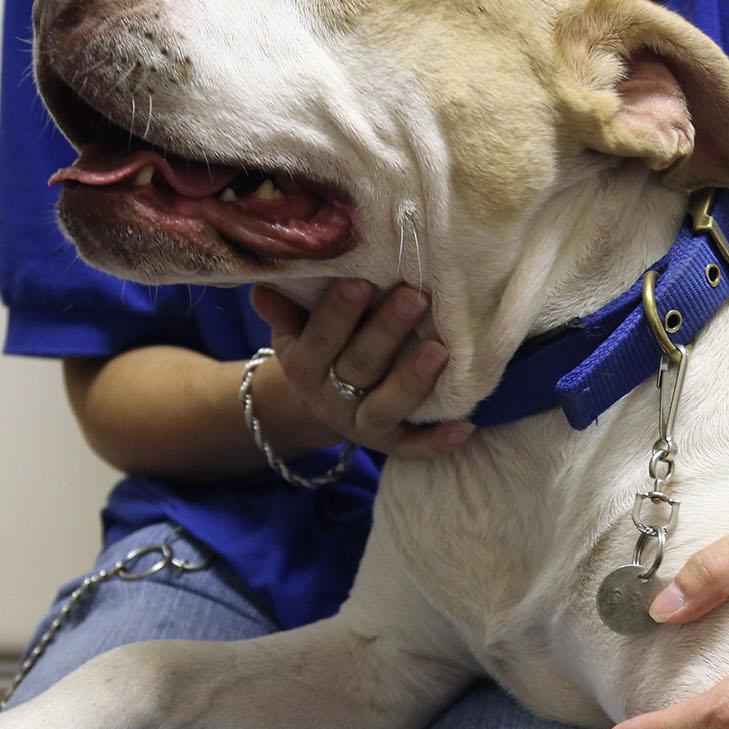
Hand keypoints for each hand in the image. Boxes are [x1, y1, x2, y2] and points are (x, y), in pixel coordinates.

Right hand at [250, 281, 471, 458]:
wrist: (317, 399)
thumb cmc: (315, 344)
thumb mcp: (293, 328)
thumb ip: (285, 308)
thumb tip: (262, 286)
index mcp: (302, 365)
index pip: (320, 337)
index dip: (338, 312)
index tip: (361, 281)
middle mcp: (328, 398)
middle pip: (359, 366)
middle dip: (387, 331)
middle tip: (416, 296)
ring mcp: (358, 424)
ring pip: (384, 407)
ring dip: (412, 382)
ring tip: (441, 351)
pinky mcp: (387, 444)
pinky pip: (411, 447)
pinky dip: (436, 442)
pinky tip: (466, 426)